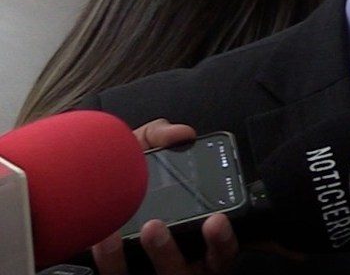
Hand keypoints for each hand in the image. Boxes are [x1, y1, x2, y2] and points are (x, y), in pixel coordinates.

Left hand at [92, 119, 238, 274]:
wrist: (81, 193)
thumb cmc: (121, 176)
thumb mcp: (142, 152)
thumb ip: (162, 138)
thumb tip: (183, 134)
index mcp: (195, 236)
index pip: (221, 249)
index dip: (223, 238)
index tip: (216, 221)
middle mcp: (177, 260)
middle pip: (185, 269)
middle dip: (170, 250)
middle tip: (154, 226)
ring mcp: (149, 273)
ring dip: (140, 256)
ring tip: (125, 231)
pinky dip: (111, 261)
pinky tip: (103, 239)